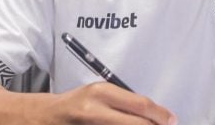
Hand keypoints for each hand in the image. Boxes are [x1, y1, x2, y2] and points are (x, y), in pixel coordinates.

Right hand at [30, 82, 177, 124]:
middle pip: (138, 124)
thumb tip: (156, 115)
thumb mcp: (99, 95)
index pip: (140, 105)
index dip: (161, 115)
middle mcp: (94, 111)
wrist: (42, 117)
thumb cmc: (76, 104)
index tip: (172, 120)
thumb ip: (124, 103)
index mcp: (101, 92)